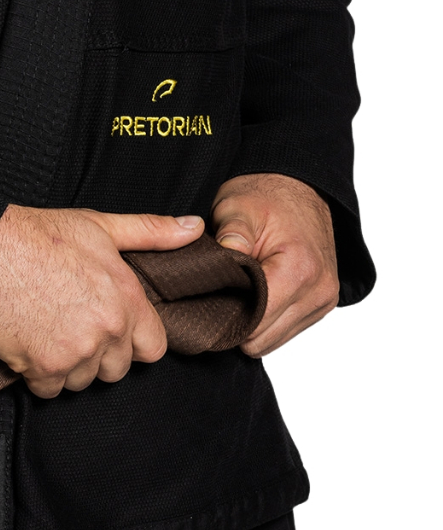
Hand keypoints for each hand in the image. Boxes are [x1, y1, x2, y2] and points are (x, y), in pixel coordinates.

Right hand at [0, 205, 204, 396]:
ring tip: (48, 331)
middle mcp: (107, 330)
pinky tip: (29, 345)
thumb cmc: (36, 235)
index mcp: (127, 299)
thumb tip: (195, 229)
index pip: (153, 348)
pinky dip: (38, 375)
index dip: (133, 341)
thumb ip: (151, 231)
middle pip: (116, 370)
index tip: (111, 330)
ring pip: (83, 381)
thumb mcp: (100, 225)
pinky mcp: (42, 368)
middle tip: (71, 326)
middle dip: (98, 355)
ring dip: (67, 366)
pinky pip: (50, 390)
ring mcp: (76, 352)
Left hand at [211, 173, 338, 355]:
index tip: (205, 304)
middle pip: (262, 338)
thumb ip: (232, 234)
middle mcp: (318, 290)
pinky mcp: (321, 305)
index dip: (224, 318)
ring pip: (272, 341)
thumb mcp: (238, 208)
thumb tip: (224, 257)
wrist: (298, 188)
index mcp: (299, 269)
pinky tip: (251, 299)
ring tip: (234, 296)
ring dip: (250, 325)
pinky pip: (284, 332)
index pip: (255, 322)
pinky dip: (265, 322)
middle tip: (215, 299)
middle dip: (234, 323)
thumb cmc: (266, 198)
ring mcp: (323, 301)